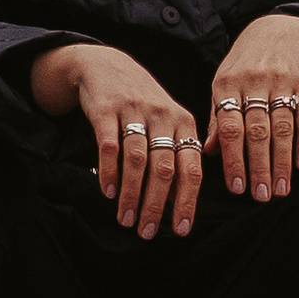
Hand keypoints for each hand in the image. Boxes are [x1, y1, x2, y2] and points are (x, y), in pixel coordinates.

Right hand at [28, 40, 205, 238]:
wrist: (106, 65)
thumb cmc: (142, 104)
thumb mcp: (166, 122)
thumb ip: (175, 157)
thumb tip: (179, 202)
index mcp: (184, 122)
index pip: (191, 167)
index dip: (187, 200)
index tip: (181, 229)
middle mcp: (162, 116)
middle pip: (164, 168)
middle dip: (156, 204)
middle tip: (147, 232)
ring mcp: (134, 111)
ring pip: (137, 160)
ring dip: (131, 194)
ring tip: (126, 220)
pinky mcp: (106, 109)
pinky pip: (109, 145)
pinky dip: (110, 171)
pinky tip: (108, 192)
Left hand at [210, 12, 298, 199]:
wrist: (280, 29)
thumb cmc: (245, 65)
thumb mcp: (223, 84)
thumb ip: (216, 117)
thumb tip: (208, 152)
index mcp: (227, 84)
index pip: (229, 128)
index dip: (233, 159)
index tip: (236, 188)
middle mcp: (254, 82)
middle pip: (257, 132)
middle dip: (259, 167)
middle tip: (260, 197)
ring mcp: (282, 82)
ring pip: (282, 128)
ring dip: (282, 162)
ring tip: (281, 189)